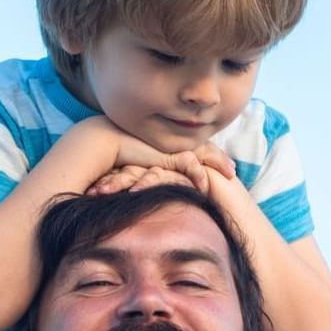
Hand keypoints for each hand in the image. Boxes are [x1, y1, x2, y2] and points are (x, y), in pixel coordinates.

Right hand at [81, 117, 235, 191]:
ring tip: (230, 173)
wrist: (98, 146)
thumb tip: (145, 188)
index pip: (188, 148)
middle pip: (199, 147)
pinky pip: (189, 163)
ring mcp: (167, 144)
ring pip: (199, 152)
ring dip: (216, 162)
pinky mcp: (165, 152)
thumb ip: (146, 175)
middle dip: (217, 158)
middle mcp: (167, 141)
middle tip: (232, 169)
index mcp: (162, 144)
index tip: (219, 166)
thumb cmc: (110, 160)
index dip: (204, 156)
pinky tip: (206, 185)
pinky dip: (199, 174)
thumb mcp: (133, 170)